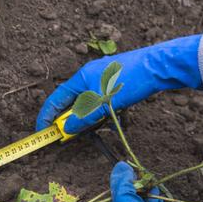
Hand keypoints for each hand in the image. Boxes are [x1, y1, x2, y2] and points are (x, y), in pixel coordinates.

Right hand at [36, 35, 202, 133]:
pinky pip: (100, 100)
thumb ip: (82, 118)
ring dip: (86, 116)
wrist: (159, 66)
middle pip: (71, 101)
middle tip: (67, 135)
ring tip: (90, 128)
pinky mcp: (116, 82)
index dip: (47, 115)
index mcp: (81, 77)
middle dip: (68, 118)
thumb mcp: (102, 104)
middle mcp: (89, 76)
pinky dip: (99, 112)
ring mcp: (103, 78)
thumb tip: (67, 129)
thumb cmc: (128, 81)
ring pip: (87, 102)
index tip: (42, 131)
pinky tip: (107, 118)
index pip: (56, 98)